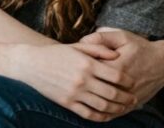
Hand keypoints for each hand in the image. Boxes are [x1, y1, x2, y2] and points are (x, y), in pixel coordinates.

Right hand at [9, 42, 134, 121]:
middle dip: (127, 97)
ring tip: (123, 108)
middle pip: (113, 93)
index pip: (116, 75)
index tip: (132, 83)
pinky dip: (101, 117)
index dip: (128, 81)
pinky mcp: (67, 103)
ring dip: (117, 108)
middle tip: (134, 99)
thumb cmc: (54, 54)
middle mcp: (82, 79)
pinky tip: (107, 115)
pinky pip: (89, 114)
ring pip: (104, 106)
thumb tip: (117, 56)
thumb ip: (97, 49)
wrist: (30, 64)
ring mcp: (75, 93)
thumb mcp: (76, 47)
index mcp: (87, 64)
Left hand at [80, 28, 163, 106]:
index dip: (77, 68)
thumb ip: (100, 38)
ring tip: (77, 94)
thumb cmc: (140, 47)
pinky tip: (91, 107)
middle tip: (72, 80)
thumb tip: (80, 41)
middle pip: (94, 89)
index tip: (72, 64)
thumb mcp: (121, 36)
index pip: (90, 71)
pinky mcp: (132, 105)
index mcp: (116, 66)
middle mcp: (121, 85)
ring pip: (103, 105)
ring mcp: (127, 97)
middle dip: (81, 86)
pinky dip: (101, 113)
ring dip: (88, 102)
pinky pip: (113, 113)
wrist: (163, 63)